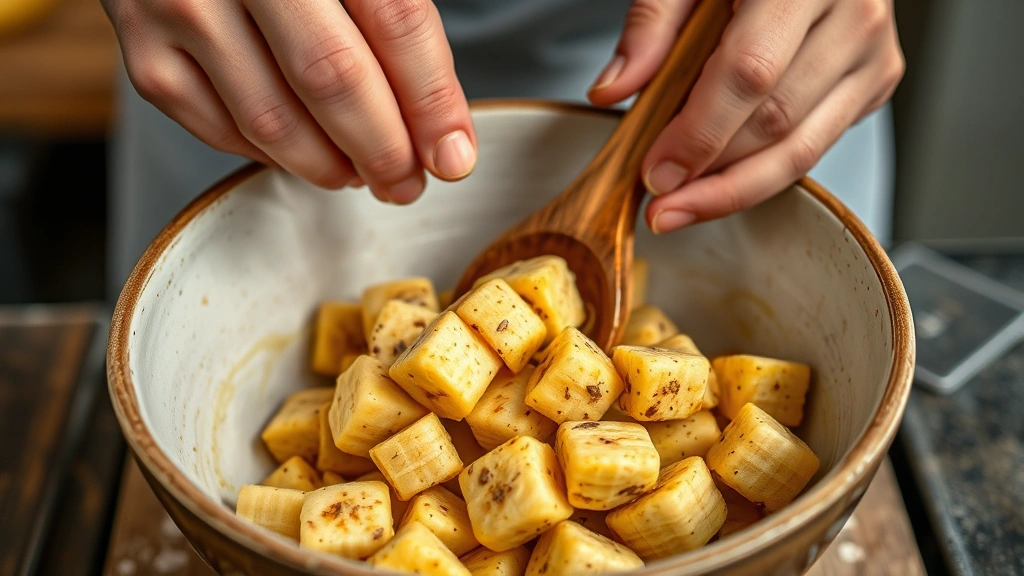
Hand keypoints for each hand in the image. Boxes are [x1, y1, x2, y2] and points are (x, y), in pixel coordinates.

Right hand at [102, 0, 476, 203]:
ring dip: (331, 165)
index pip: (396, 21)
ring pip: (275, 120)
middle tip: (409, 182)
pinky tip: (306, 154)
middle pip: (333, 79)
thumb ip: (397, 21)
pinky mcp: (146, 50)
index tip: (454, 157)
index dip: (433, 101)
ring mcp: (182, 5)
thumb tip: (443, 136)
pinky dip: (272, 156)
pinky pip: (221, 130)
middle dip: (385, 149)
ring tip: (363, 174)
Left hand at [589, 0, 904, 232]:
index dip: (700, 132)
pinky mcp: (876, 82)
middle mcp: (853, 15)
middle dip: (712, 175)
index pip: (749, 72)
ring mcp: (873, 53)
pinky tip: (722, 181)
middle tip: (661, 201)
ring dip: (736, 189)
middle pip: (777, 121)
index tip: (658, 172)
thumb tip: (613, 89)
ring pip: (802, 149)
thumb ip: (650, 26)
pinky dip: (764, 172)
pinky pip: (815, 147)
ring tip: (684, 206)